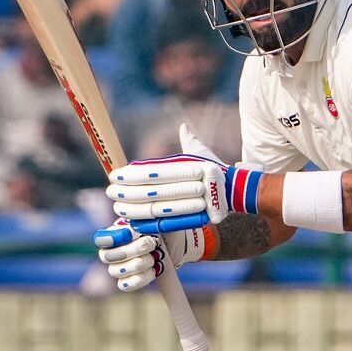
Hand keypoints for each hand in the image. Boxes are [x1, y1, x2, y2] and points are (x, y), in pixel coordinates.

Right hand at [92, 218, 212, 291]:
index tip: (130, 233)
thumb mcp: (153, 220)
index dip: (111, 238)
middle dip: (134, 250)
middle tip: (152, 242)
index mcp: (111, 236)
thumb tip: (139, 224)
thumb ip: (143, 220)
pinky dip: (141, 278)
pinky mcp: (128, 282)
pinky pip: (126, 285)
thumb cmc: (158, 229)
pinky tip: (153, 270)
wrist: (171, 244)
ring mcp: (117, 269)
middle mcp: (109, 253)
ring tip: (155, 255)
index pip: (100, 240)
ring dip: (141, 263)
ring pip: (117, 272)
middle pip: (110, 257)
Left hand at [105, 152, 258, 233]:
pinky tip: (133, 221)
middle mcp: (193, 181)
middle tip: (111, 194)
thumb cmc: (216, 172)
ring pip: (158, 207)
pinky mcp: (199, 217)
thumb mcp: (203, 155)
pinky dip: (149, 223)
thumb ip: (190, 141)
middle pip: (152, 190)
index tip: (114, 177)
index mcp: (188, 165)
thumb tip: (183, 127)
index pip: (152, 170)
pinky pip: (168, 222)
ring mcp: (197, 200)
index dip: (131, 174)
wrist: (240, 192)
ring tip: (118, 207)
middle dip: (127, 193)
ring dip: (134, 209)